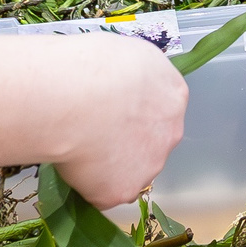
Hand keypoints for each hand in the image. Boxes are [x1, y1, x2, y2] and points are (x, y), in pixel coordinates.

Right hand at [50, 33, 188, 204]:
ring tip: (76, 147)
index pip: (159, 107)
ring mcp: (149, 165)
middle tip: (92, 130)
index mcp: (174, 94)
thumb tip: (122, 86)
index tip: (111, 109)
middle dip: (126, 140)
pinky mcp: (123, 191)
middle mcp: (171, 131)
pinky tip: (71, 163)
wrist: (74, 98)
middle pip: (151, 141)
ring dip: (109, 164)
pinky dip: (88, 184)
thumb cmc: (93, 65)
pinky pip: (103, 191)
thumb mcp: (126, 54)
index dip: (133, 110)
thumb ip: (134, 78)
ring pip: (129, 169)